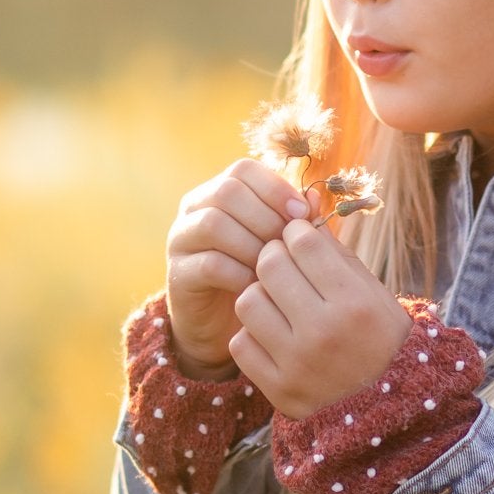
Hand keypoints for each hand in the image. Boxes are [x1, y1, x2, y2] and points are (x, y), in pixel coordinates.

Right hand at [165, 158, 316, 375]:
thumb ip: (296, 220)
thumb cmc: (258, 275)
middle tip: (288, 245)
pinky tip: (257, 286)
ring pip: (214, 224)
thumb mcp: (279, 245)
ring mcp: (182, 240)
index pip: (243, 170)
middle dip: (266, 217)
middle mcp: (195, 209)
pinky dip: (239, 273)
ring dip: (252, 245)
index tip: (302, 214)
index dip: (275, 188)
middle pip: (227, 192)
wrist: (224, 324)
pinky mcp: (179, 273)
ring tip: (274, 268)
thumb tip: (314, 197)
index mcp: (219, 192)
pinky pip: (210, 263)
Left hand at [229, 216, 412, 418]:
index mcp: (354, 303)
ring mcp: (298, 362)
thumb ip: (337, 255)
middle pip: (269, 265)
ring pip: (248, 301)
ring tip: (277, 304)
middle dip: (274, 257)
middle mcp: (324, 331)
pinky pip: (240, 343)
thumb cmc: (382, 342)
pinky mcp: (278, 388)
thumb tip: (303, 213)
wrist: (388, 412)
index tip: (299, 241)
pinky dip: (253, 335)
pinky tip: (272, 336)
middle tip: (284, 267)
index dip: (296, 234)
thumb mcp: (375, 295)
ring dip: (260, 296)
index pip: (302, 243)